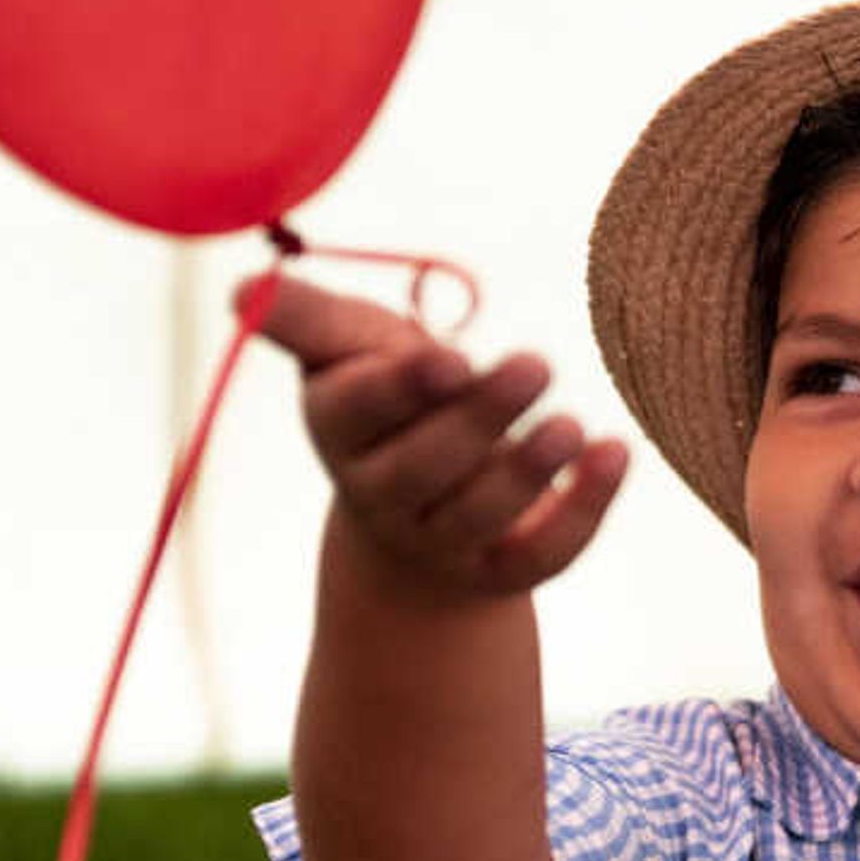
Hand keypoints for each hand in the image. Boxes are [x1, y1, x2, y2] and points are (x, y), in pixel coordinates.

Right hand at [253, 273, 626, 601]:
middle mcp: (382, 495)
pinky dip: (584, 509)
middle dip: (480, 421)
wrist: (415, 504)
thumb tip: (244, 289)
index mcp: (340, 430)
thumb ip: (305, 316)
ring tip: (571, 423)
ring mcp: (441, 542)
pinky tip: (615, 453)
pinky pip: (542, 554)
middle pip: (425, 469)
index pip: (359, 414)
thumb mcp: (347, 347)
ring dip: (529, 471)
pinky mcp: (501, 571)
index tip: (453, 358)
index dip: (404, 391)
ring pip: (480, 516)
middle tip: (536, 364)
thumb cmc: (385, 397)